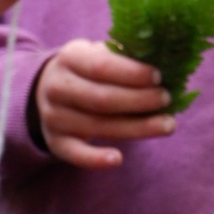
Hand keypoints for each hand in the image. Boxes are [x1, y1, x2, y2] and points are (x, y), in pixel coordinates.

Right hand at [35, 40, 173, 169]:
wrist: (46, 90)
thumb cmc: (86, 71)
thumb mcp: (96, 54)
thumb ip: (123, 57)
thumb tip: (161, 60)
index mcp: (68, 59)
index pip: (101, 66)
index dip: (132, 73)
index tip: (158, 77)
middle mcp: (56, 87)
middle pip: (102, 98)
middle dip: (139, 100)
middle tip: (166, 99)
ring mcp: (54, 117)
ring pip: (98, 126)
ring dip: (136, 128)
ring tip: (167, 125)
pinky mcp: (56, 142)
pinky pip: (75, 154)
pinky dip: (95, 159)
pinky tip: (118, 159)